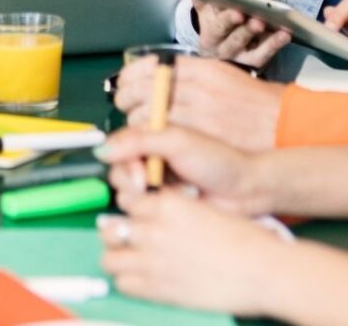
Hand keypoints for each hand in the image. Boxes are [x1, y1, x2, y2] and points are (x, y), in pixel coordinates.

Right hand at [97, 124, 269, 215]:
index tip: (137, 171)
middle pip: (118, 170)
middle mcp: (151, 159)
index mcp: (153, 136)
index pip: (119, 145)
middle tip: (148, 185)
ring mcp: (157, 184)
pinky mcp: (163, 206)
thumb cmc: (218, 159)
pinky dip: (157, 210)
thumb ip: (139, 141)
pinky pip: (144, 211)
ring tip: (175, 193)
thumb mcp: (177, 141)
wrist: (244, 190)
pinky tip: (179, 204)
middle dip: (131, 180)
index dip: (121, 159)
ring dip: (148, 196)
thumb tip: (103, 149)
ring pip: (128, 193)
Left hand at [99, 189, 288, 314]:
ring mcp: (152, 260)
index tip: (131, 213)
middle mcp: (153, 228)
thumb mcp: (201, 209)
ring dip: (116, 257)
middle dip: (114, 232)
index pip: (126, 198)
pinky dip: (127, 280)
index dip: (127, 207)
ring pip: (109, 258)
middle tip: (124, 237)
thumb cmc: (241, 238)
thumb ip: (172, 210)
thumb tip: (154, 213)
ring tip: (129, 259)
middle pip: (110, 228)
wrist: (261, 269)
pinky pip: (123, 284)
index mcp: (167, 203)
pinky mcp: (158, 288)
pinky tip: (141, 278)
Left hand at [114, 55, 283, 152]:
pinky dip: (149, 139)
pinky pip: (159, 136)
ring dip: (136, 121)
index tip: (124, 82)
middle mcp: (197, 87)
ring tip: (140, 124)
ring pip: (146, 115)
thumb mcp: (221, 75)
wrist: (281, 125)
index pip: (150, 66)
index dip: (129, 75)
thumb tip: (154, 75)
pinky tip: (152, 140)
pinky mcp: (198, 137)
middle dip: (126, 98)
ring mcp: (197, 113)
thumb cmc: (252, 104)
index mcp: (200, 69)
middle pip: (142, 89)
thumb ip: (188, 74)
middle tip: (125, 104)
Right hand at [194, 0, 291, 67]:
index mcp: (209, 36)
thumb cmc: (213, 16)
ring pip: (254, 55)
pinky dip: (276, 46)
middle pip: (235, 42)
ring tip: (283, 32)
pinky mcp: (255, 62)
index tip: (239, 13)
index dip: (227, 21)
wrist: (217, 39)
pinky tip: (286, 34)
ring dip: (268, 44)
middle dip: (248, 31)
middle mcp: (222, 51)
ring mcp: (240, 59)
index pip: (217, 28)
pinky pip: (266, 56)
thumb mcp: (204, 2)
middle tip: (259, 21)